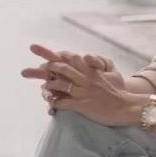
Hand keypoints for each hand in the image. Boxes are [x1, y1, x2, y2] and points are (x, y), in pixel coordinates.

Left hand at [20, 43, 140, 122]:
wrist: (130, 107)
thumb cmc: (120, 92)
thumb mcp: (110, 73)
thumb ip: (98, 65)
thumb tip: (87, 58)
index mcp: (90, 70)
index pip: (69, 57)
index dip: (52, 54)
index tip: (37, 50)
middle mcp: (85, 78)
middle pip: (60, 68)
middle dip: (42, 67)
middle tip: (26, 70)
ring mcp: (83, 91)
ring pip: (59, 85)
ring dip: (48, 86)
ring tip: (43, 88)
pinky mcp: (83, 105)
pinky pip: (64, 103)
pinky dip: (54, 103)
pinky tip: (49, 105)